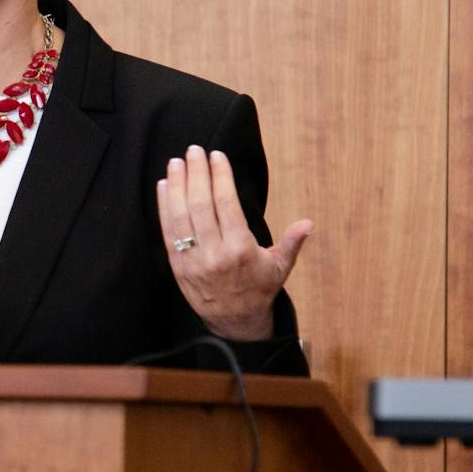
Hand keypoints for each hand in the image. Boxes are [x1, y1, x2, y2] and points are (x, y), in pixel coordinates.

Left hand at [155, 145, 312, 340]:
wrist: (234, 321)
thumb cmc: (259, 288)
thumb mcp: (280, 267)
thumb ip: (292, 243)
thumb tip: (309, 223)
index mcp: (240, 250)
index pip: (226, 204)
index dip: (219, 177)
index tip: (216, 156)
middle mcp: (214, 254)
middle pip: (200, 206)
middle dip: (195, 174)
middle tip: (193, 150)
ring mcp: (192, 260)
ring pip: (180, 217)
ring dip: (176, 186)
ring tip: (176, 162)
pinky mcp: (177, 265)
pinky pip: (167, 232)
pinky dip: (163, 207)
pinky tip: (164, 186)